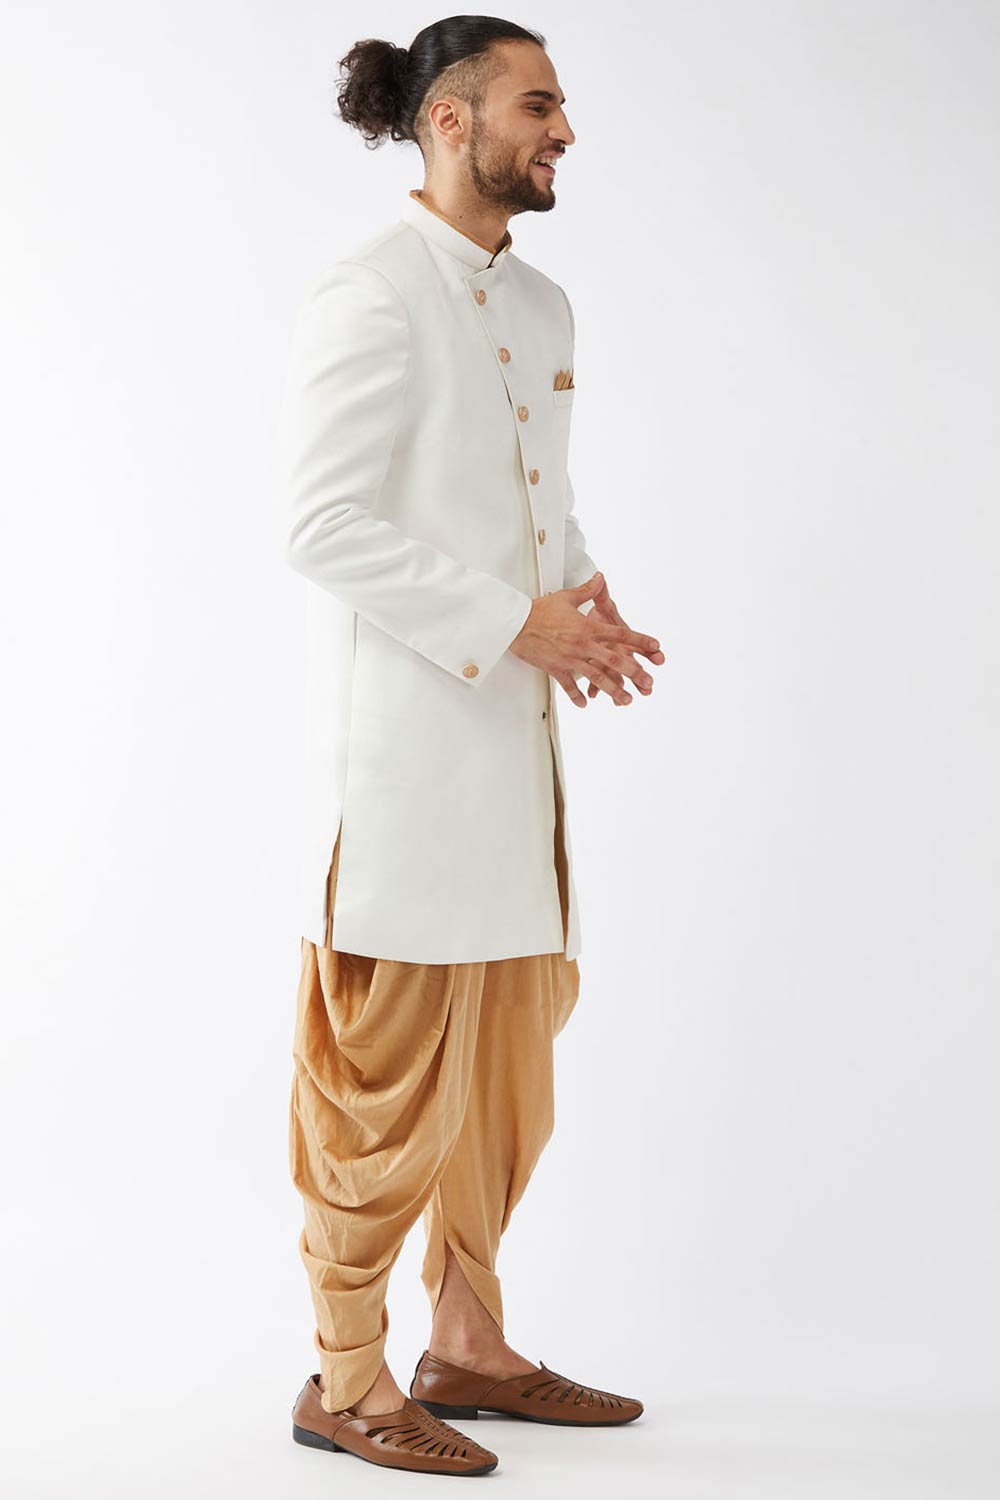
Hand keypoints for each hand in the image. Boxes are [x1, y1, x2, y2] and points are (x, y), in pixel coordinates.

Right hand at [509, 571, 663, 706]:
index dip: (639, 640)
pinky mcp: (556, 668)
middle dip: (633, 672)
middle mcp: (582, 645)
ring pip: (596, 677)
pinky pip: (569, 686)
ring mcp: (570, 659)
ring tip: (625, 699)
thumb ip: (588, 590)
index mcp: (588, 628)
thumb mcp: (567, 597)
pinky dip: (576, 696)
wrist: (517, 623)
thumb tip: (600, 578)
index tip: (655, 647)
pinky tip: (585, 703)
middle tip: (647, 682)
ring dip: (612, 689)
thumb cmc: (540, 610)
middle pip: (613, 660)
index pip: (619, 634)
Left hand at [581, 573, 665, 699]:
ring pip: (616, 676)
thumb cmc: (595, 616)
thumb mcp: (598, 605)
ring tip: (624, 700)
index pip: (638, 641)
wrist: (581, 625)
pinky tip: (595, 696)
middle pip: (631, 664)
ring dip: (621, 688)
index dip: (649, 649)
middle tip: (648, 685)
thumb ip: (600, 593)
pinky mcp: (595, 667)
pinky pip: (596, 680)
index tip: (659, 656)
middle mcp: (617, 650)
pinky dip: (596, 688)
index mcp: (621, 635)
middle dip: (640, 675)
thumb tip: (601, 577)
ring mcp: (607, 660)